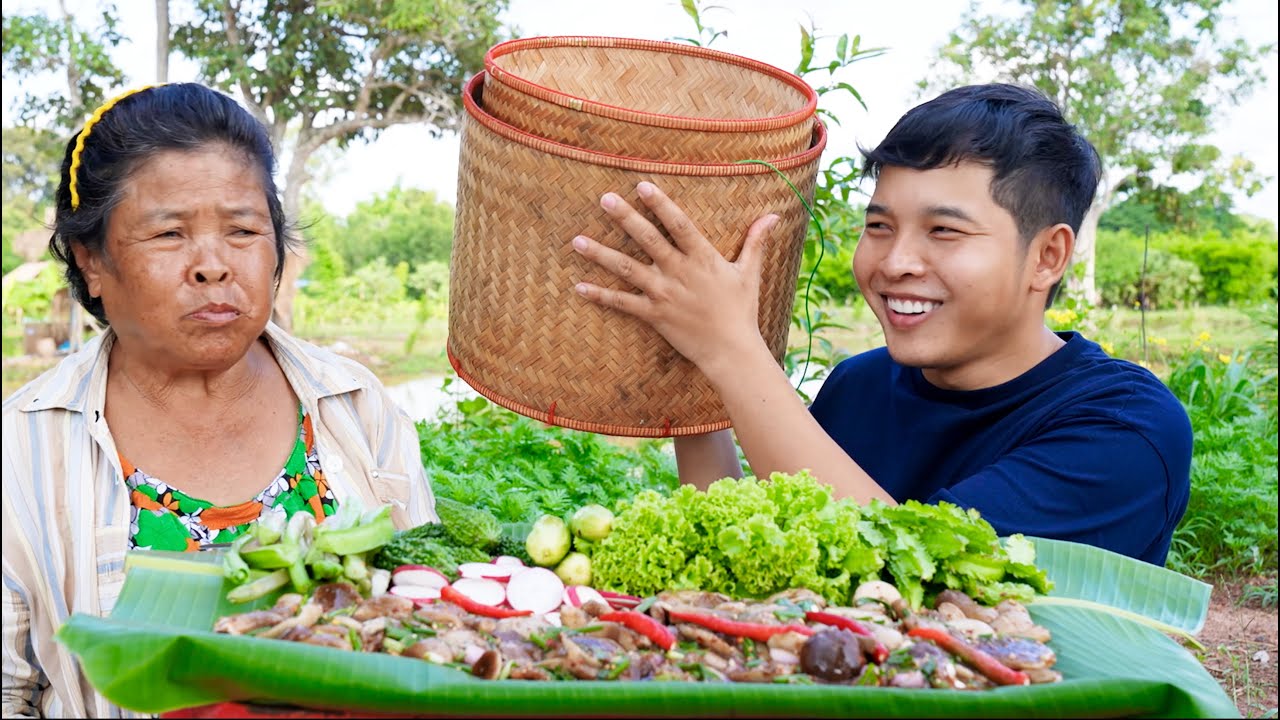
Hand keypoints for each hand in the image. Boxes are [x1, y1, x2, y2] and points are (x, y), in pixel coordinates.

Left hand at [571, 181, 779, 375]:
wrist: (731, 351)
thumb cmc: (741, 311)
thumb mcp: (750, 273)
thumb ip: (756, 242)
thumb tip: (773, 216)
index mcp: (702, 258)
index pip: (679, 224)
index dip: (661, 204)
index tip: (642, 185)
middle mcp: (679, 272)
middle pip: (648, 239)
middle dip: (625, 218)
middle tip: (604, 198)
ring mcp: (664, 293)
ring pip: (627, 269)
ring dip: (601, 254)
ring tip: (577, 240)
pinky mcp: (654, 315)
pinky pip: (622, 303)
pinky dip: (600, 295)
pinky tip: (579, 286)